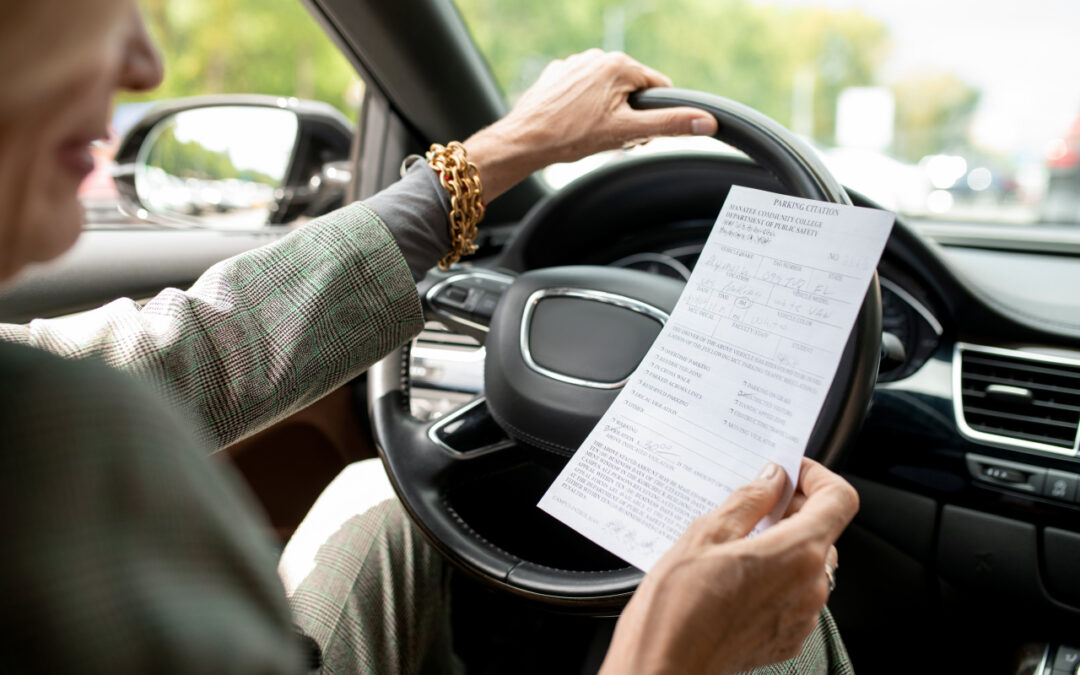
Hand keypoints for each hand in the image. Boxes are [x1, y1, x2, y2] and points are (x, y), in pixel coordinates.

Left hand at [463, 49, 717, 200]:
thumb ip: (669, 124)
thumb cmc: (572, 137)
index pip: (658, 87)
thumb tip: (706, 121)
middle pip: (632, 89)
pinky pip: (583, 90)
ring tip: (589, 132)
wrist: (525, 141)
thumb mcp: (627, 132)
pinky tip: (572, 124)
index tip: (638, 134)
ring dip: (607, 111)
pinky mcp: (557, 74)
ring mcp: (575, 64)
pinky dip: (583, 107)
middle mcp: (597, 57)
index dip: (655, 114)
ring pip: (607, 90)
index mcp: (619, 65)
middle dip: (629, 114)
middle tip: (611, 138)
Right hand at [599, 459, 858, 674]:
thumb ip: (748, 501)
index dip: (818, 476)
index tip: (791, 470)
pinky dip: (774, 575)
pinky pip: (794, 594)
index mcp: (797, 554)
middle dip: (793, 509)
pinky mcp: (786, 638)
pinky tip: (735, 572)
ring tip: (735, 538)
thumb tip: (770, 479)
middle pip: (823, 530)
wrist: (663, 669)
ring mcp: (802, 617)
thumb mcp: (705, 534)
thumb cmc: (677, 610)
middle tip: (753, 500)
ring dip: (782, 542)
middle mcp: (810, 587)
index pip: (839, 499)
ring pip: (808, 563)